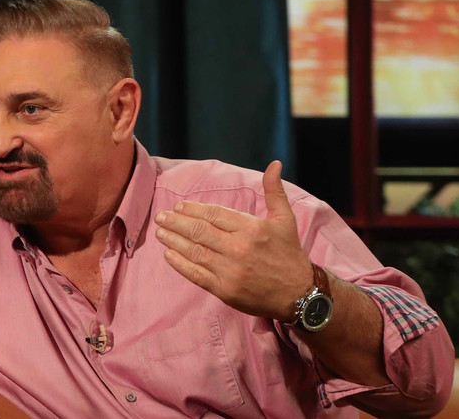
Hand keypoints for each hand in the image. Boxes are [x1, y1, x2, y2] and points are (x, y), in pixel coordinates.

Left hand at [154, 161, 311, 320]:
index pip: (214, 214)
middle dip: (176, 222)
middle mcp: (238, 248)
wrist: (298, 294)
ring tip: (160, 232)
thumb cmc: (289, 254)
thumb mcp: (285, 219)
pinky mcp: (224, 290)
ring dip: (174, 241)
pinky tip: (169, 255)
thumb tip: (275, 164)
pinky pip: (196, 274)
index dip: (193, 209)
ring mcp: (230, 271)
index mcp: (251, 229)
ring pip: (194, 251)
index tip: (178, 206)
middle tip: (161, 216)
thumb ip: (274, 191)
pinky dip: (180, 264)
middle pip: (199, 231)